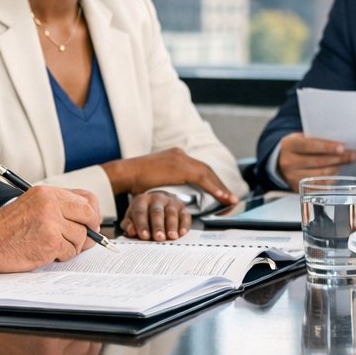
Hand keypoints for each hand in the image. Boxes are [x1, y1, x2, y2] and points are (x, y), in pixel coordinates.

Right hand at [0, 186, 101, 274]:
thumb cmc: (6, 228)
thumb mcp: (32, 206)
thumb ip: (59, 207)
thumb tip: (90, 218)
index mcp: (47, 193)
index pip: (86, 199)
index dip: (93, 213)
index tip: (91, 223)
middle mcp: (50, 204)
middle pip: (89, 216)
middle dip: (90, 231)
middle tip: (84, 239)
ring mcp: (51, 223)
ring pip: (80, 237)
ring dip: (71, 246)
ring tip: (52, 246)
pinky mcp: (49, 242)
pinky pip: (70, 251)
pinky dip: (61, 256)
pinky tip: (46, 253)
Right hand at [102, 148, 235, 206]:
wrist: (125, 173)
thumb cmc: (135, 181)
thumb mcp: (156, 181)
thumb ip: (168, 184)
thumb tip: (174, 196)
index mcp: (175, 156)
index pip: (198, 168)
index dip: (211, 181)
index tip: (219, 191)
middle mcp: (180, 154)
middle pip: (206, 170)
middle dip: (219, 184)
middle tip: (229, 197)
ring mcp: (180, 159)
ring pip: (207, 173)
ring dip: (220, 187)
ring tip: (230, 200)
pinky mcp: (180, 167)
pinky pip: (203, 178)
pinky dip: (214, 188)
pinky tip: (222, 197)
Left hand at [120, 191, 190, 240]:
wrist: (156, 201)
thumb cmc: (142, 214)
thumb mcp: (131, 217)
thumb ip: (128, 225)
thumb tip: (131, 231)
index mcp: (142, 200)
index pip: (140, 212)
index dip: (142, 224)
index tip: (144, 236)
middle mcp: (157, 199)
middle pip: (157, 212)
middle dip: (158, 226)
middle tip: (159, 238)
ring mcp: (171, 202)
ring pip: (171, 213)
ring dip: (172, 226)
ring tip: (172, 237)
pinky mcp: (182, 208)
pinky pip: (185, 216)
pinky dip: (184, 225)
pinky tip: (182, 233)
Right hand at [276, 133, 355, 188]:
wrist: (282, 161)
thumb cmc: (298, 147)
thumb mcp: (302, 138)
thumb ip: (317, 139)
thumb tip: (341, 144)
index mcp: (288, 145)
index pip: (309, 145)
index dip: (327, 147)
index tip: (342, 147)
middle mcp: (288, 162)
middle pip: (317, 161)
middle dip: (338, 158)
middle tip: (352, 155)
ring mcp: (292, 177)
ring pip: (320, 174)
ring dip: (337, 168)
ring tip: (348, 162)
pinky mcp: (299, 189)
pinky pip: (320, 186)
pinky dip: (332, 179)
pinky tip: (338, 172)